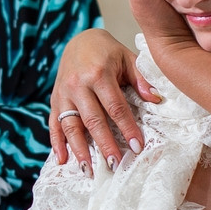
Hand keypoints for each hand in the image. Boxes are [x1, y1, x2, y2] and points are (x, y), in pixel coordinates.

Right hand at [49, 28, 159, 169]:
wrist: (79, 39)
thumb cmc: (107, 52)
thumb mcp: (127, 58)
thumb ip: (141, 79)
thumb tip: (156, 99)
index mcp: (98, 73)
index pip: (115, 107)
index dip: (126, 128)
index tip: (137, 146)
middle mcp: (78, 84)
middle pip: (92, 120)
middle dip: (104, 144)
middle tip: (114, 164)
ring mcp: (64, 93)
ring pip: (70, 125)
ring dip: (79, 150)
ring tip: (89, 170)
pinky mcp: (55, 99)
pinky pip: (54, 123)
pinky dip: (56, 143)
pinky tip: (62, 160)